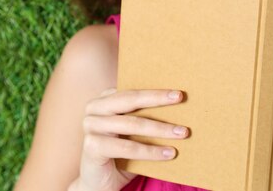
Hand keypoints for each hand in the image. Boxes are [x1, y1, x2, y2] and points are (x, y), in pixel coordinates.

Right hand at [74, 88, 188, 190]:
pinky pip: (128, 147)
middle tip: (180, 98)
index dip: (155, 91)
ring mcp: (91, 126)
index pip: (132, 90)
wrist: (99, 182)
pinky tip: (168, 153)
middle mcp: (94, 108)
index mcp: (103, 99)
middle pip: (130, 99)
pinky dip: (151, 151)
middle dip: (157, 99)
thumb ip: (143, 116)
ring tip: (182, 132)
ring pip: (132, 124)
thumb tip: (177, 107)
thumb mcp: (132, 132)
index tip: (178, 92)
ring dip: (160, 128)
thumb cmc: (120, 153)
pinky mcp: (92, 146)